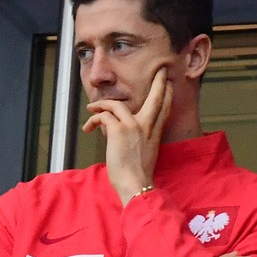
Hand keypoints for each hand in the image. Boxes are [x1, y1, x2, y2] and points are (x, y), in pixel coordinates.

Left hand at [83, 68, 172, 205]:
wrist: (135, 185)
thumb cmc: (136, 178)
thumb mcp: (143, 157)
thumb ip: (137, 142)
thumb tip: (118, 134)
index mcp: (154, 135)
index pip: (164, 110)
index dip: (167, 96)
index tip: (168, 86)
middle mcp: (146, 127)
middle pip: (156, 99)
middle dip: (159, 83)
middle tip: (161, 71)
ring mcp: (133, 126)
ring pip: (117, 104)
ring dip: (102, 104)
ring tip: (92, 108)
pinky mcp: (118, 130)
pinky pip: (104, 116)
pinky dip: (94, 120)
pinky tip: (88, 128)